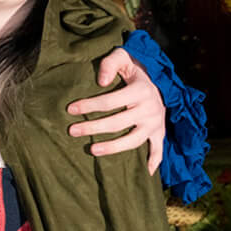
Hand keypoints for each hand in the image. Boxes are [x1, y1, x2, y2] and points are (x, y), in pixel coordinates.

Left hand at [67, 50, 165, 172]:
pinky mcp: (160, 132)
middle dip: (93, 128)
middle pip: (117, 123)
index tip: (70, 110)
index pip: (110, 101)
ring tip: (92, 150)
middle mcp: (150, 108)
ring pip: (133, 140)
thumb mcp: (123, 57)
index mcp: (140, 90)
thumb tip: (100, 82)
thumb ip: (110, 63)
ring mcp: (156, 123)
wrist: (158, 77)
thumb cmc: (134, 68)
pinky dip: (154, 161)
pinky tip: (146, 173)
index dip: (89, 105)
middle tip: (72, 131)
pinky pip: (158, 149)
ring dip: (113, 148)